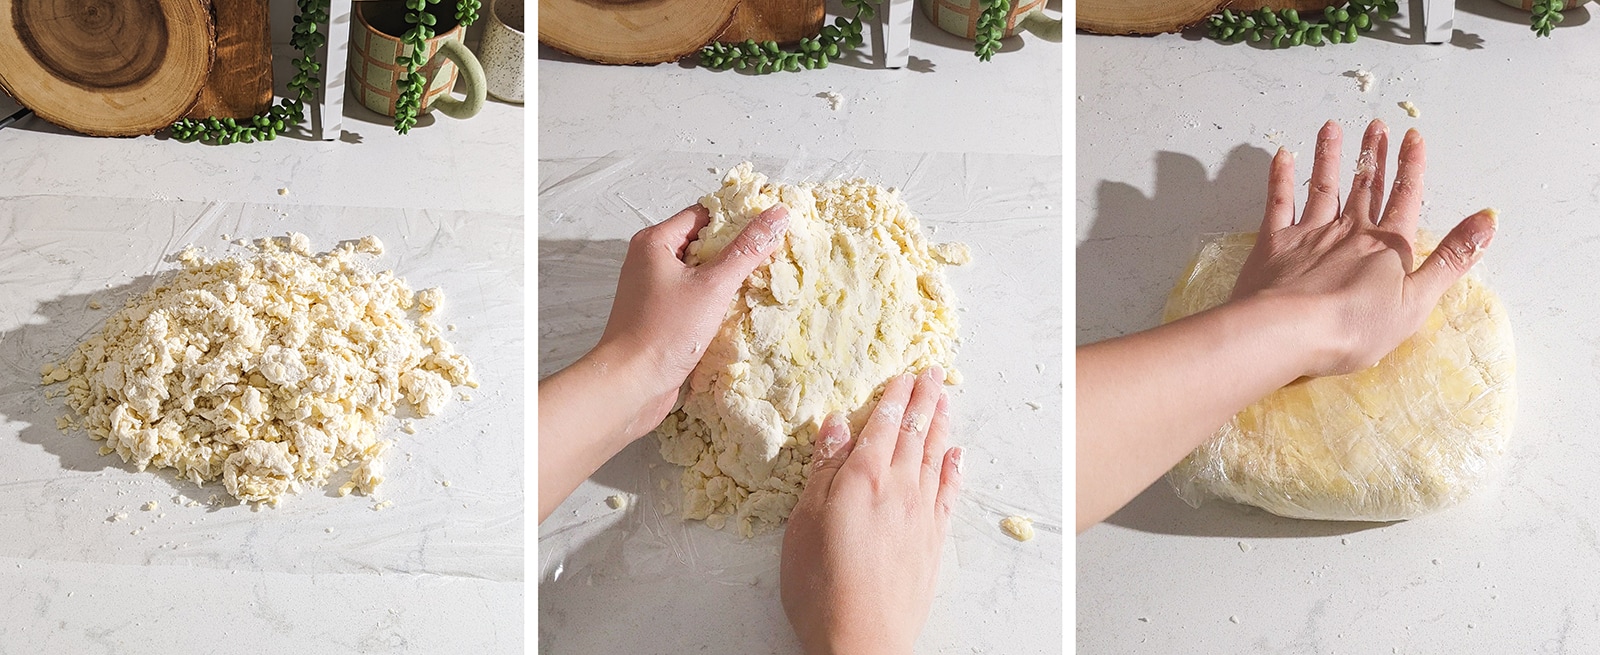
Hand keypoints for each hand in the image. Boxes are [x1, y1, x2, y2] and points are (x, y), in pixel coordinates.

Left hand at [538, 203, 787, 522]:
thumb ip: (746, 249)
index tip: (771, 224)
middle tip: (775, 253)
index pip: (703, 214)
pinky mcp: (660, 316)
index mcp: (655, 242)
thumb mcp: (713, 286)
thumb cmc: (665, 331)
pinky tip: (741, 308)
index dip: (737, 217)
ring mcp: (653, 290)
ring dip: (728, 277)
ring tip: (765, 279)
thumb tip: (777, 214)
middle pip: (702, 242)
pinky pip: (694, 296)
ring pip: (699, 272)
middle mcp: (650, 260)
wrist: (630, 384)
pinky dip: (716, 300)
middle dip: (736, 249)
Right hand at [781, 367, 963, 654]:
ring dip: (940, 425)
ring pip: (934, 457)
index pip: (884, 426)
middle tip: (933, 373)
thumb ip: (824, 472)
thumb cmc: (821, 586)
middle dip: (923, 400)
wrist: (862, 640)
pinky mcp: (933, 541)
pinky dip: (952, 469)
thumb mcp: (805, 523)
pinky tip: (955, 455)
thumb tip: (836, 426)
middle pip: (914, 434)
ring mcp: (921, 515)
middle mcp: (899, 489)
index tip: (905, 374)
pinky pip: (948, 493)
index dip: (895, 397)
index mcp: (864, 479)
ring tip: (945, 400)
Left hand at [1230, 119, 1496, 376]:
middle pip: (1366, 187)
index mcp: (1386, 245)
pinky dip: (1280, 177)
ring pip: (1323, 187)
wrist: (1289, 330)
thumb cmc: (1357, 324)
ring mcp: (1310, 233)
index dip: (1411, 167)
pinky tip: (1282, 155)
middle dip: (1374, 155)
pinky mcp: (1275, 243)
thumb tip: (1488, 218)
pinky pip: (1278, 202)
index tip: (1413, 136)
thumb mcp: (1418, 299)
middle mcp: (1349, 231)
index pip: (1405, 198)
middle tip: (1376, 125)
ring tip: (1332, 127)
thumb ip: (1451, 258)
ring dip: (1329, 156)